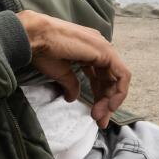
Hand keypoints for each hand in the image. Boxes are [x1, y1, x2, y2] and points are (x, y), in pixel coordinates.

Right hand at [16, 11, 130, 127]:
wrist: (36, 37)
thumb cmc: (44, 51)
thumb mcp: (60, 72)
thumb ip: (71, 84)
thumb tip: (71, 98)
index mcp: (89, 51)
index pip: (100, 77)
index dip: (99, 97)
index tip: (94, 115)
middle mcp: (99, 48)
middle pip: (109, 80)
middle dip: (105, 102)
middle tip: (99, 120)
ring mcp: (104, 48)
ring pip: (117, 79)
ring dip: (110, 100)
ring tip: (99, 116)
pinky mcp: (106, 52)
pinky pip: (122, 75)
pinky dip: (119, 92)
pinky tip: (110, 105)